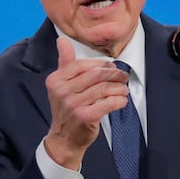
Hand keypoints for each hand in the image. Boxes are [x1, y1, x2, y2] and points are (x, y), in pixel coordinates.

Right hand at [43, 37, 128, 169]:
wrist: (64, 138)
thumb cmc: (66, 109)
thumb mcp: (60, 85)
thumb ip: (64, 63)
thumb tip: (62, 40)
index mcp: (55, 80)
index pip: (81, 64)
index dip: (100, 64)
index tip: (111, 67)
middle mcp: (62, 91)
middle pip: (95, 75)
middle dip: (114, 74)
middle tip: (123, 76)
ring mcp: (73, 105)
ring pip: (104, 88)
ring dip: (119, 88)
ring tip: (124, 89)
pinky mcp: (85, 117)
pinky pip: (108, 103)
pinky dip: (119, 101)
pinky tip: (122, 101)